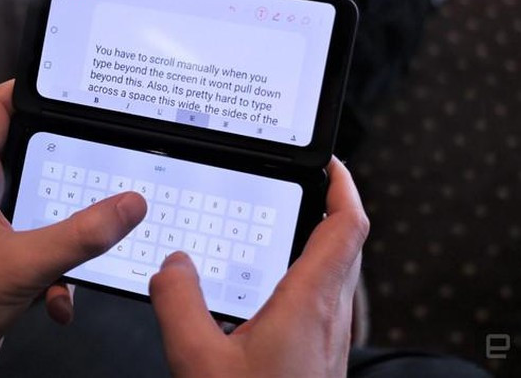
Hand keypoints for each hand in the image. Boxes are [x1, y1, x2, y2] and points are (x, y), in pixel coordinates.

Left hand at [0, 80, 146, 377]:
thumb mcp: (23, 265)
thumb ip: (79, 235)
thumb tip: (125, 207)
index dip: (24, 90)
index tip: (61, 88)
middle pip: (26, 160)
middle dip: (63, 175)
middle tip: (93, 164)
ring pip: (39, 210)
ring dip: (65, 238)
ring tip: (76, 251)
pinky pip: (39, 250)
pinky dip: (56, 275)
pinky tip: (56, 299)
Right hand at [149, 158, 368, 377]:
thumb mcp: (199, 360)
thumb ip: (179, 304)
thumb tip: (174, 265)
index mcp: (310, 304)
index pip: (347, 225)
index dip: (343, 185)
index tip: (328, 163)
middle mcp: (331, 317)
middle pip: (347, 243)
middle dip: (331, 206)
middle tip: (308, 185)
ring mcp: (331, 338)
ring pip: (338, 272)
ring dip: (321, 241)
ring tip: (289, 226)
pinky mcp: (321, 356)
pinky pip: (324, 300)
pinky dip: (307, 274)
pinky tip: (274, 288)